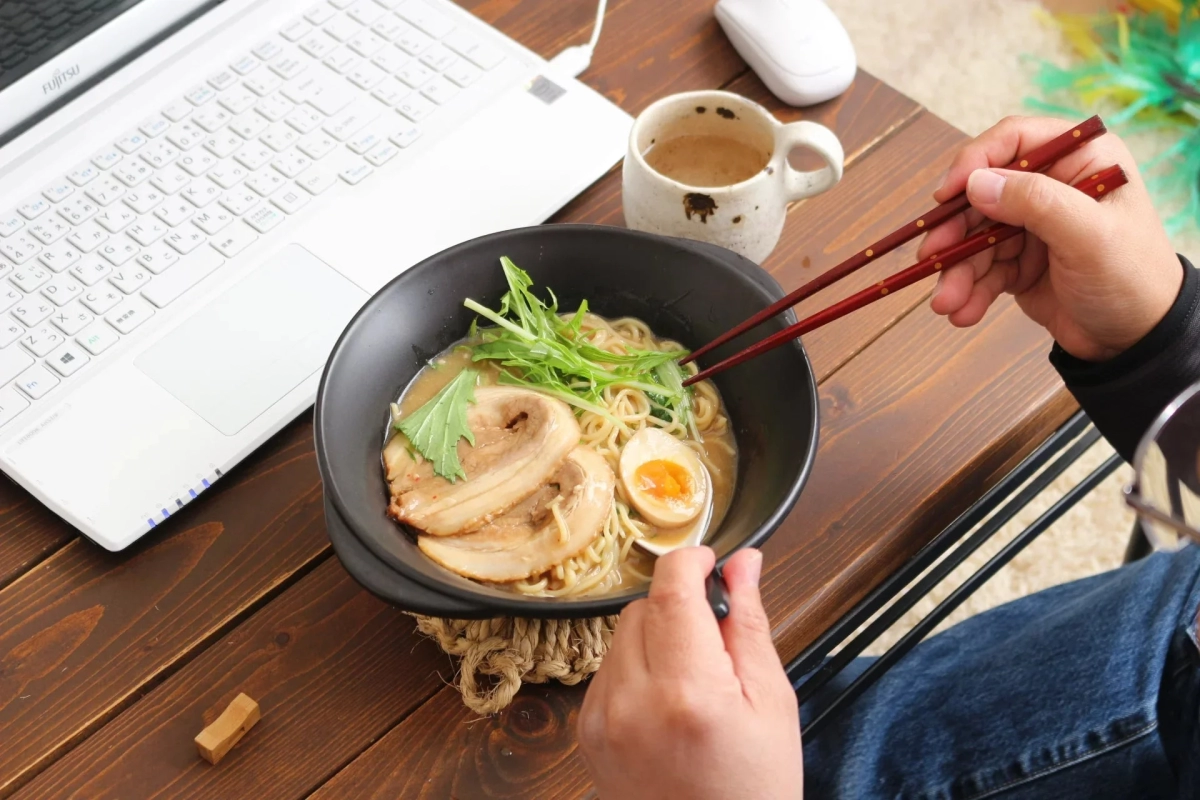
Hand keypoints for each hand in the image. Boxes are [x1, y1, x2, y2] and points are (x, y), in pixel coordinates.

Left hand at [578, 547, 802, 799]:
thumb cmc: (753, 788)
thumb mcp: (771, 701)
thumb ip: (749, 623)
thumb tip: (744, 562)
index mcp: (688, 692)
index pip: (671, 591)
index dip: (691, 561)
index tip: (710, 560)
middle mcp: (633, 702)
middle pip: (644, 607)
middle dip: (680, 607)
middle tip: (715, 642)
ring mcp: (601, 718)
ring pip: (621, 634)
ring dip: (657, 637)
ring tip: (693, 680)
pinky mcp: (586, 730)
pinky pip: (607, 668)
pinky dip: (636, 668)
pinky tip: (667, 701)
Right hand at [920, 116, 1183, 361]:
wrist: (1136, 341)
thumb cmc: (1132, 278)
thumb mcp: (1088, 235)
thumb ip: (1035, 203)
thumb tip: (976, 184)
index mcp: (1080, 160)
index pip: (1015, 141)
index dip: (975, 162)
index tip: (946, 194)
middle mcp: (1053, 186)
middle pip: (984, 193)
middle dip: (955, 231)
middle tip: (932, 257)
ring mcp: (1033, 226)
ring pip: (975, 237)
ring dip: (956, 271)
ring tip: (946, 303)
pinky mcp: (1019, 262)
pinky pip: (981, 269)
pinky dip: (968, 291)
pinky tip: (963, 312)